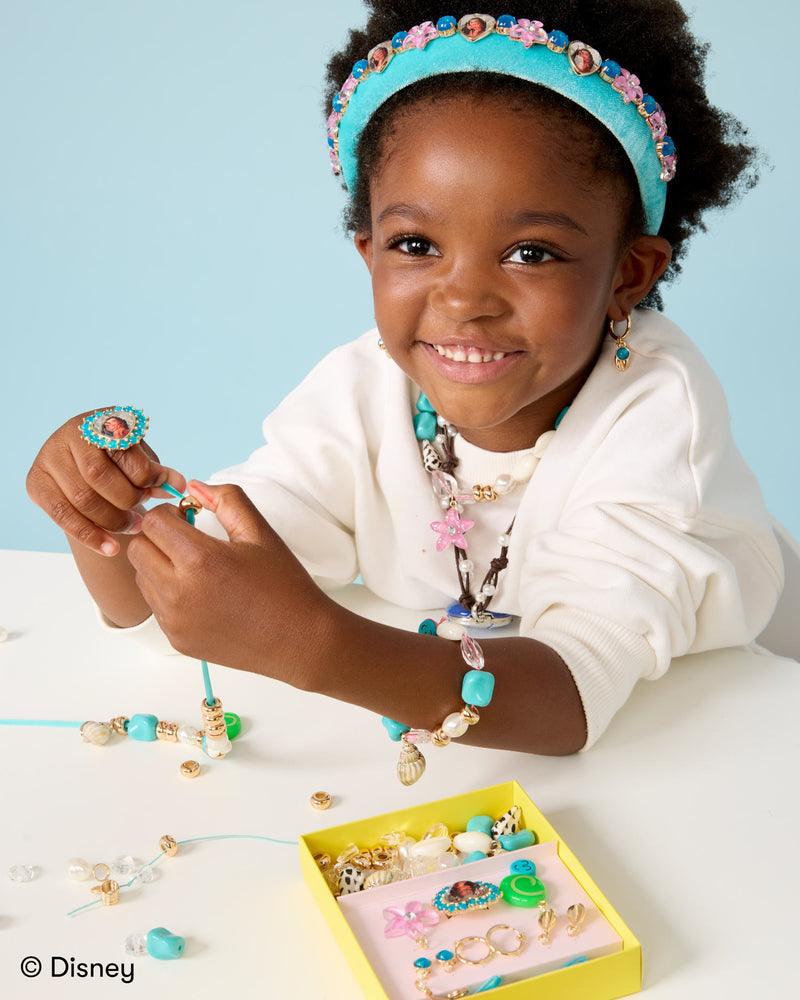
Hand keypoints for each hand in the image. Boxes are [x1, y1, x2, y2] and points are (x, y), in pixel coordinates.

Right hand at [26, 409, 185, 556]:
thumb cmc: (122, 463)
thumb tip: (177, 486)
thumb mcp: (142, 462)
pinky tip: (110, 548)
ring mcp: (48, 457)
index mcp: (101, 419)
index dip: (146, 476)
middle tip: (143, 516)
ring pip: (81, 497)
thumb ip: (156, 473)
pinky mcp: (36, 483)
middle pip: (98, 475)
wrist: (88, 469)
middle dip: (127, 501)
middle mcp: (70, 433)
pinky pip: (62, 515)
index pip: (122, 450)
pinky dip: (89, 536)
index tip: (164, 493)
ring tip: (132, 527)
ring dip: (112, 520)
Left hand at [125, 481, 333, 684]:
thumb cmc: (284, 584)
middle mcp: (179, 593)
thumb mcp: (260, 532)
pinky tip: (201, 594)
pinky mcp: (177, 640)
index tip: (189, 519)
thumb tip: (194, 487)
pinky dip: (168, 593)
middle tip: (188, 540)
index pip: (153, 522)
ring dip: (159, 565)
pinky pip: (155, 606)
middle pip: (138, 549)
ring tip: (195, 568)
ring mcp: (175, 621)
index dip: (169, 513)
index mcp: (201, 560)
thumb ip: (227, 500)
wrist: (299, 640)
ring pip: (142, 577)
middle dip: (158, 537)